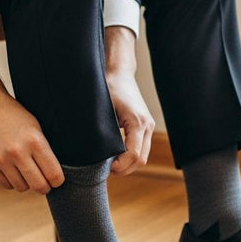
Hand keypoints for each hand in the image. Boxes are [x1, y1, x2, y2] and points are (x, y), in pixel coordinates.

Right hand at [0, 58, 63, 193]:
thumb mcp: (35, 126)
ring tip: (27, 172)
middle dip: (45, 187)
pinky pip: (6, 184)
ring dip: (27, 183)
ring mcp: (1, 159)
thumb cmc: (13, 115)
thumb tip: (54, 174)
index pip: (54, 173)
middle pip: (39, 186)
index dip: (58, 180)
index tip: (57, 180)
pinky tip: (13, 170)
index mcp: (34, 140)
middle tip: (45, 182)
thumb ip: (44, 149)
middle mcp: (18, 152)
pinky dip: (12, 181)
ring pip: (22, 187)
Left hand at [105, 26, 153, 175]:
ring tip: (110, 164)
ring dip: (128, 164)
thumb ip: (101, 131)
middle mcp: (147, 125)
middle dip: (124, 169)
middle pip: (141, 160)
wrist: (119, 72)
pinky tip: (117, 156)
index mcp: (137, 122)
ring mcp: (148, 126)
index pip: (134, 155)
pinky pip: (142, 149)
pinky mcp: (146, 126)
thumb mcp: (101, 110)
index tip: (106, 169)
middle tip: (106, 170)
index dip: (120, 167)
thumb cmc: (108, 87)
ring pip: (143, 157)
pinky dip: (131, 157)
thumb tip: (92, 154)